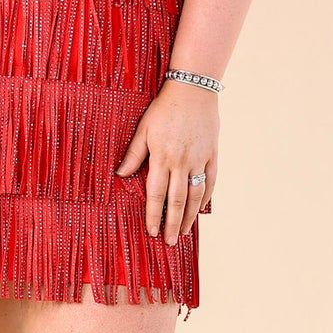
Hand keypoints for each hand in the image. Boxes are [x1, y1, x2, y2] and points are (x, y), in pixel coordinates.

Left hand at [115, 79, 218, 241]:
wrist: (193, 90)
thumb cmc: (164, 109)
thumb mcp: (143, 129)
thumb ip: (134, 154)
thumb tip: (120, 175)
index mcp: (162, 157)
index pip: (156, 193)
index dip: (154, 214)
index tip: (152, 231)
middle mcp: (181, 162)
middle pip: (177, 200)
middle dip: (172, 223)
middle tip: (169, 242)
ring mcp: (199, 159)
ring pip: (195, 195)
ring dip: (189, 216)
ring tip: (183, 232)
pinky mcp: (212, 155)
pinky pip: (210, 181)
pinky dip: (205, 198)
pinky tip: (199, 210)